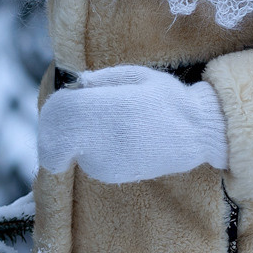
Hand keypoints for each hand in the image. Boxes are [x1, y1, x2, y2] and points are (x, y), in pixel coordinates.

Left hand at [37, 64, 229, 183]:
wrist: (196, 135)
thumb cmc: (166, 98)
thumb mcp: (136, 76)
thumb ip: (101, 79)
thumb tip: (73, 86)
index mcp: (112, 107)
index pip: (63, 110)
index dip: (56, 106)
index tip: (64, 100)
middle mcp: (106, 138)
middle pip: (58, 135)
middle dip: (57, 125)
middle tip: (71, 114)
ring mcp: (108, 161)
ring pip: (70, 149)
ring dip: (74, 138)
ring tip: (102, 124)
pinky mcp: (113, 176)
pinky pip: (85, 161)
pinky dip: (88, 151)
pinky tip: (111, 140)